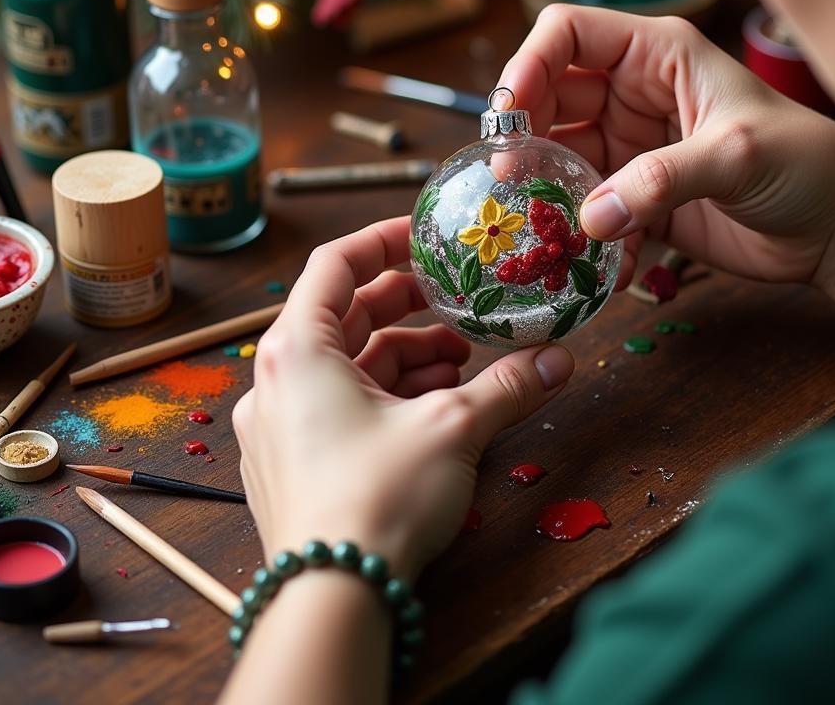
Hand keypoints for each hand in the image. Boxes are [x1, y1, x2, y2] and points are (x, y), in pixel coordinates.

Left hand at [232, 217, 574, 578]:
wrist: (333, 597)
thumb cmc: (377, 496)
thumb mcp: (453, 428)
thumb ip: (508, 385)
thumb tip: (558, 359)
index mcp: (297, 348)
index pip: (335, 264)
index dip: (384, 240)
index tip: (427, 236)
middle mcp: (276, 380)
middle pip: (346, 317)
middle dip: (410, 309)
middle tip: (461, 306)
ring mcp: (278, 426)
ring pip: (348, 367)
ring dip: (407, 359)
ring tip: (461, 368)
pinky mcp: (292, 464)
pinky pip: (340, 406)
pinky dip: (387, 396)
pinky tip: (436, 408)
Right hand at [499, 5, 834, 288]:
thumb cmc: (805, 164)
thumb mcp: (736, 154)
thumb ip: (661, 179)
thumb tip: (590, 216)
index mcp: (657, 56)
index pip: (567, 34)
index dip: (528, 64)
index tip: (509, 116)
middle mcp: (635, 95)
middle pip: (550, 97)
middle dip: (525, 135)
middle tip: (509, 181)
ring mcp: (632, 148)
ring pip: (561, 158)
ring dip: (546, 191)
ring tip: (539, 227)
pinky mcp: (637, 199)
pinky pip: (588, 209)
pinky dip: (583, 235)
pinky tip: (597, 262)